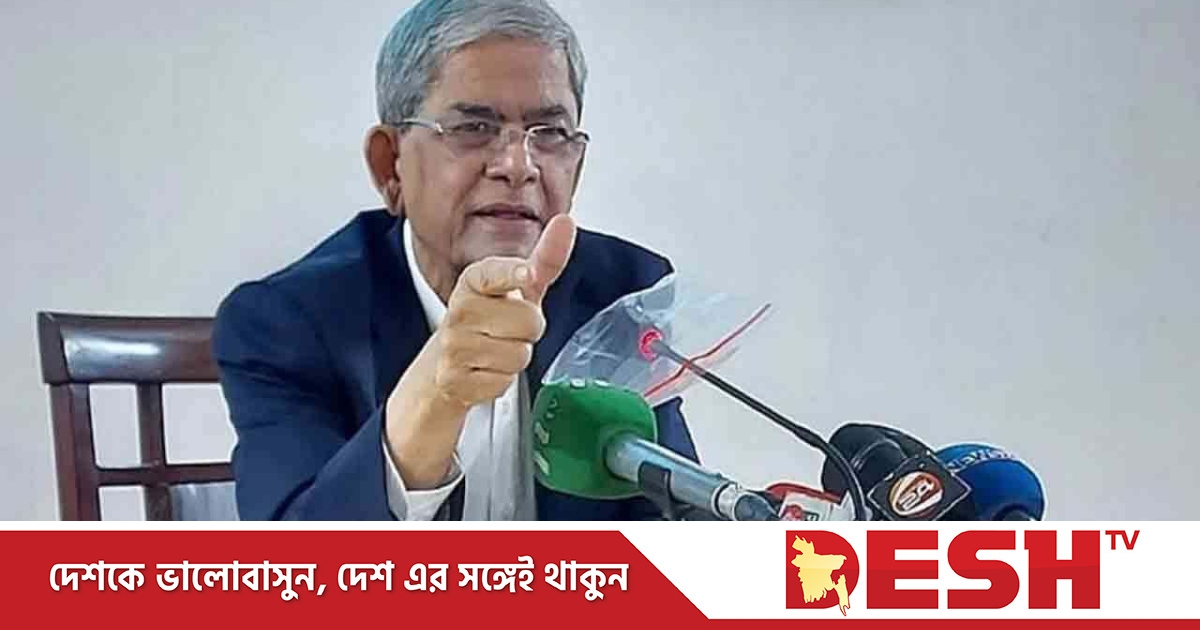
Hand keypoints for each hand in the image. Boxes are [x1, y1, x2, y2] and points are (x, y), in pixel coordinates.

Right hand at [385, 215, 576, 487]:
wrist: (449, 360)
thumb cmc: (491, 318)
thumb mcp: (518, 288)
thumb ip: (545, 258)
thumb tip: (566, 222)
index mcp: (474, 280)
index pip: (492, 272)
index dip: (513, 274)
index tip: (527, 274)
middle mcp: (460, 309)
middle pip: (528, 321)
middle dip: (531, 330)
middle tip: (511, 329)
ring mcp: (454, 345)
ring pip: (519, 355)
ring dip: (518, 356)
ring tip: (498, 349)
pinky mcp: (453, 379)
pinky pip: (503, 381)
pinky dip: (502, 379)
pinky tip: (486, 370)